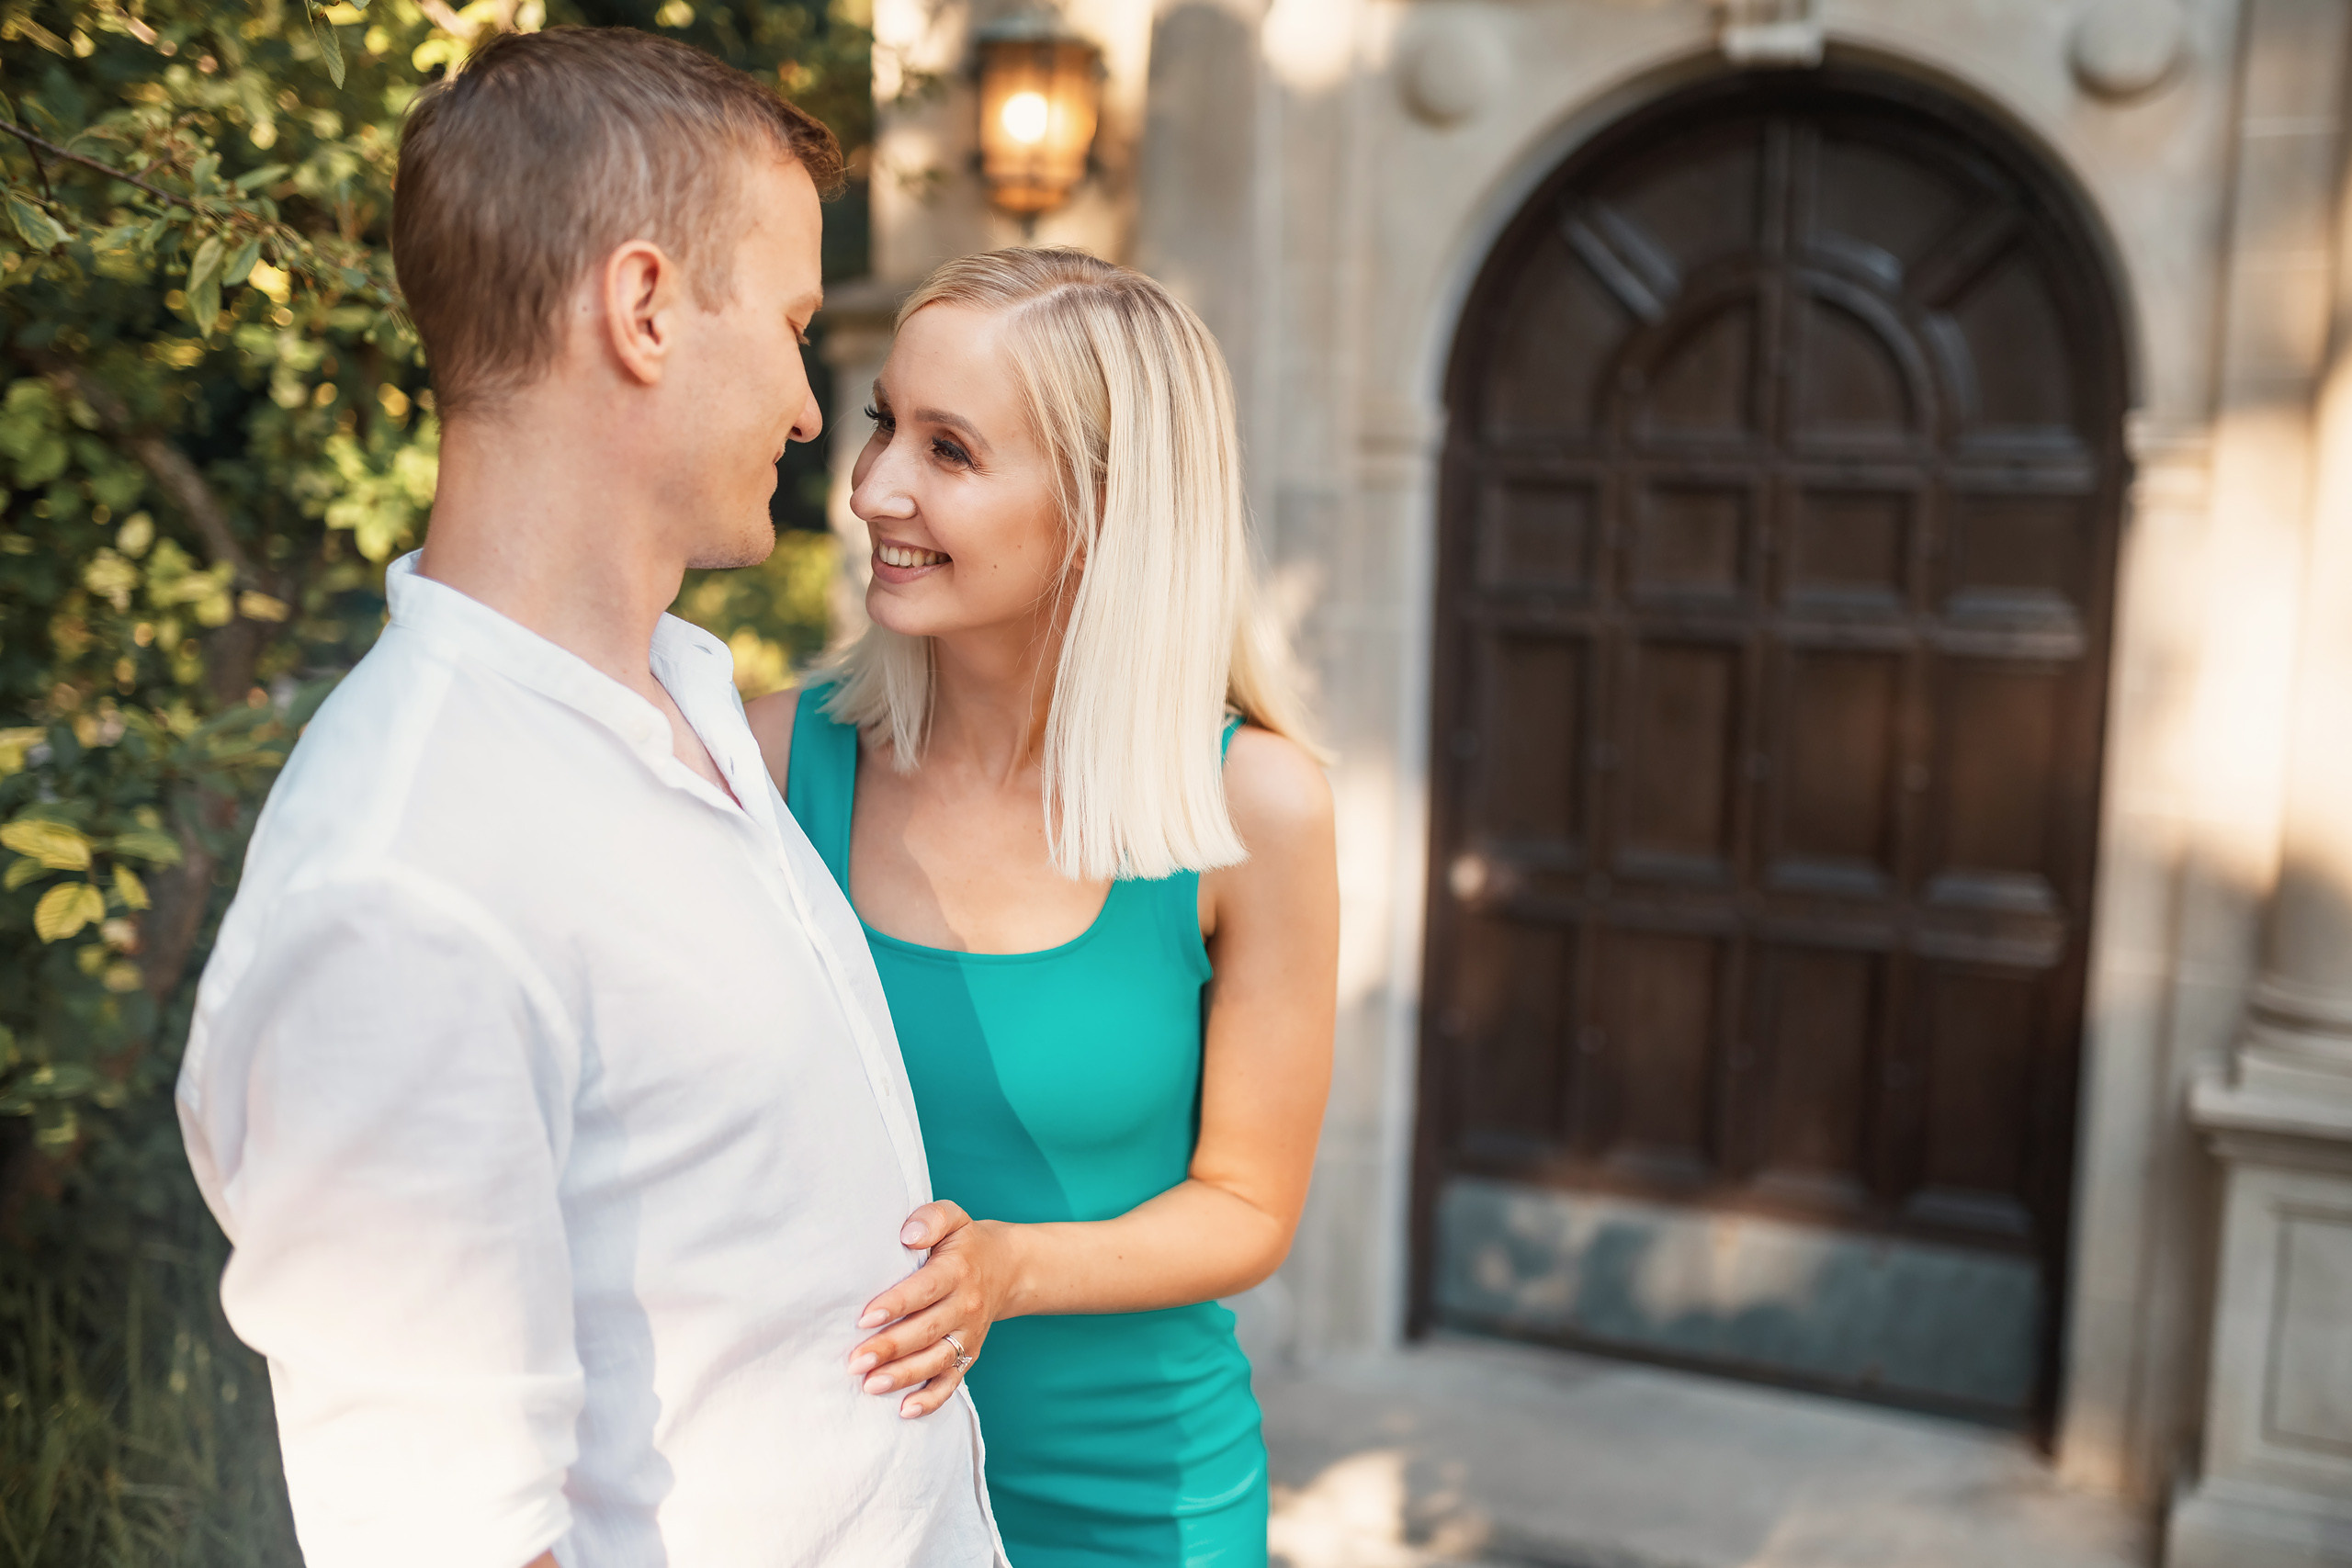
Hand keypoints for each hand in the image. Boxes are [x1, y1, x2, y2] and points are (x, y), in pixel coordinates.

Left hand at [848, 1200, 1018, 1417]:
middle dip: (890, 1348)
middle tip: (855, 1361)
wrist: (1009, 1269)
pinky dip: (931, 1399)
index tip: (864, 1318)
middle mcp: (966, 1305)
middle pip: (927, 1330)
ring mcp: (969, 1334)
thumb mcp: (954, 1217)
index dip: (896, 1304)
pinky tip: (905, 1410)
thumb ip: (931, 1218)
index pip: (926, 1289)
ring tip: (870, 1386)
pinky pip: (952, 1381)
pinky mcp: (970, 1354)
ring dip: (904, 1376)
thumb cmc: (965, 1243)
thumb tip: (907, 1235)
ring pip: (937, 1360)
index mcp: (958, 1271)